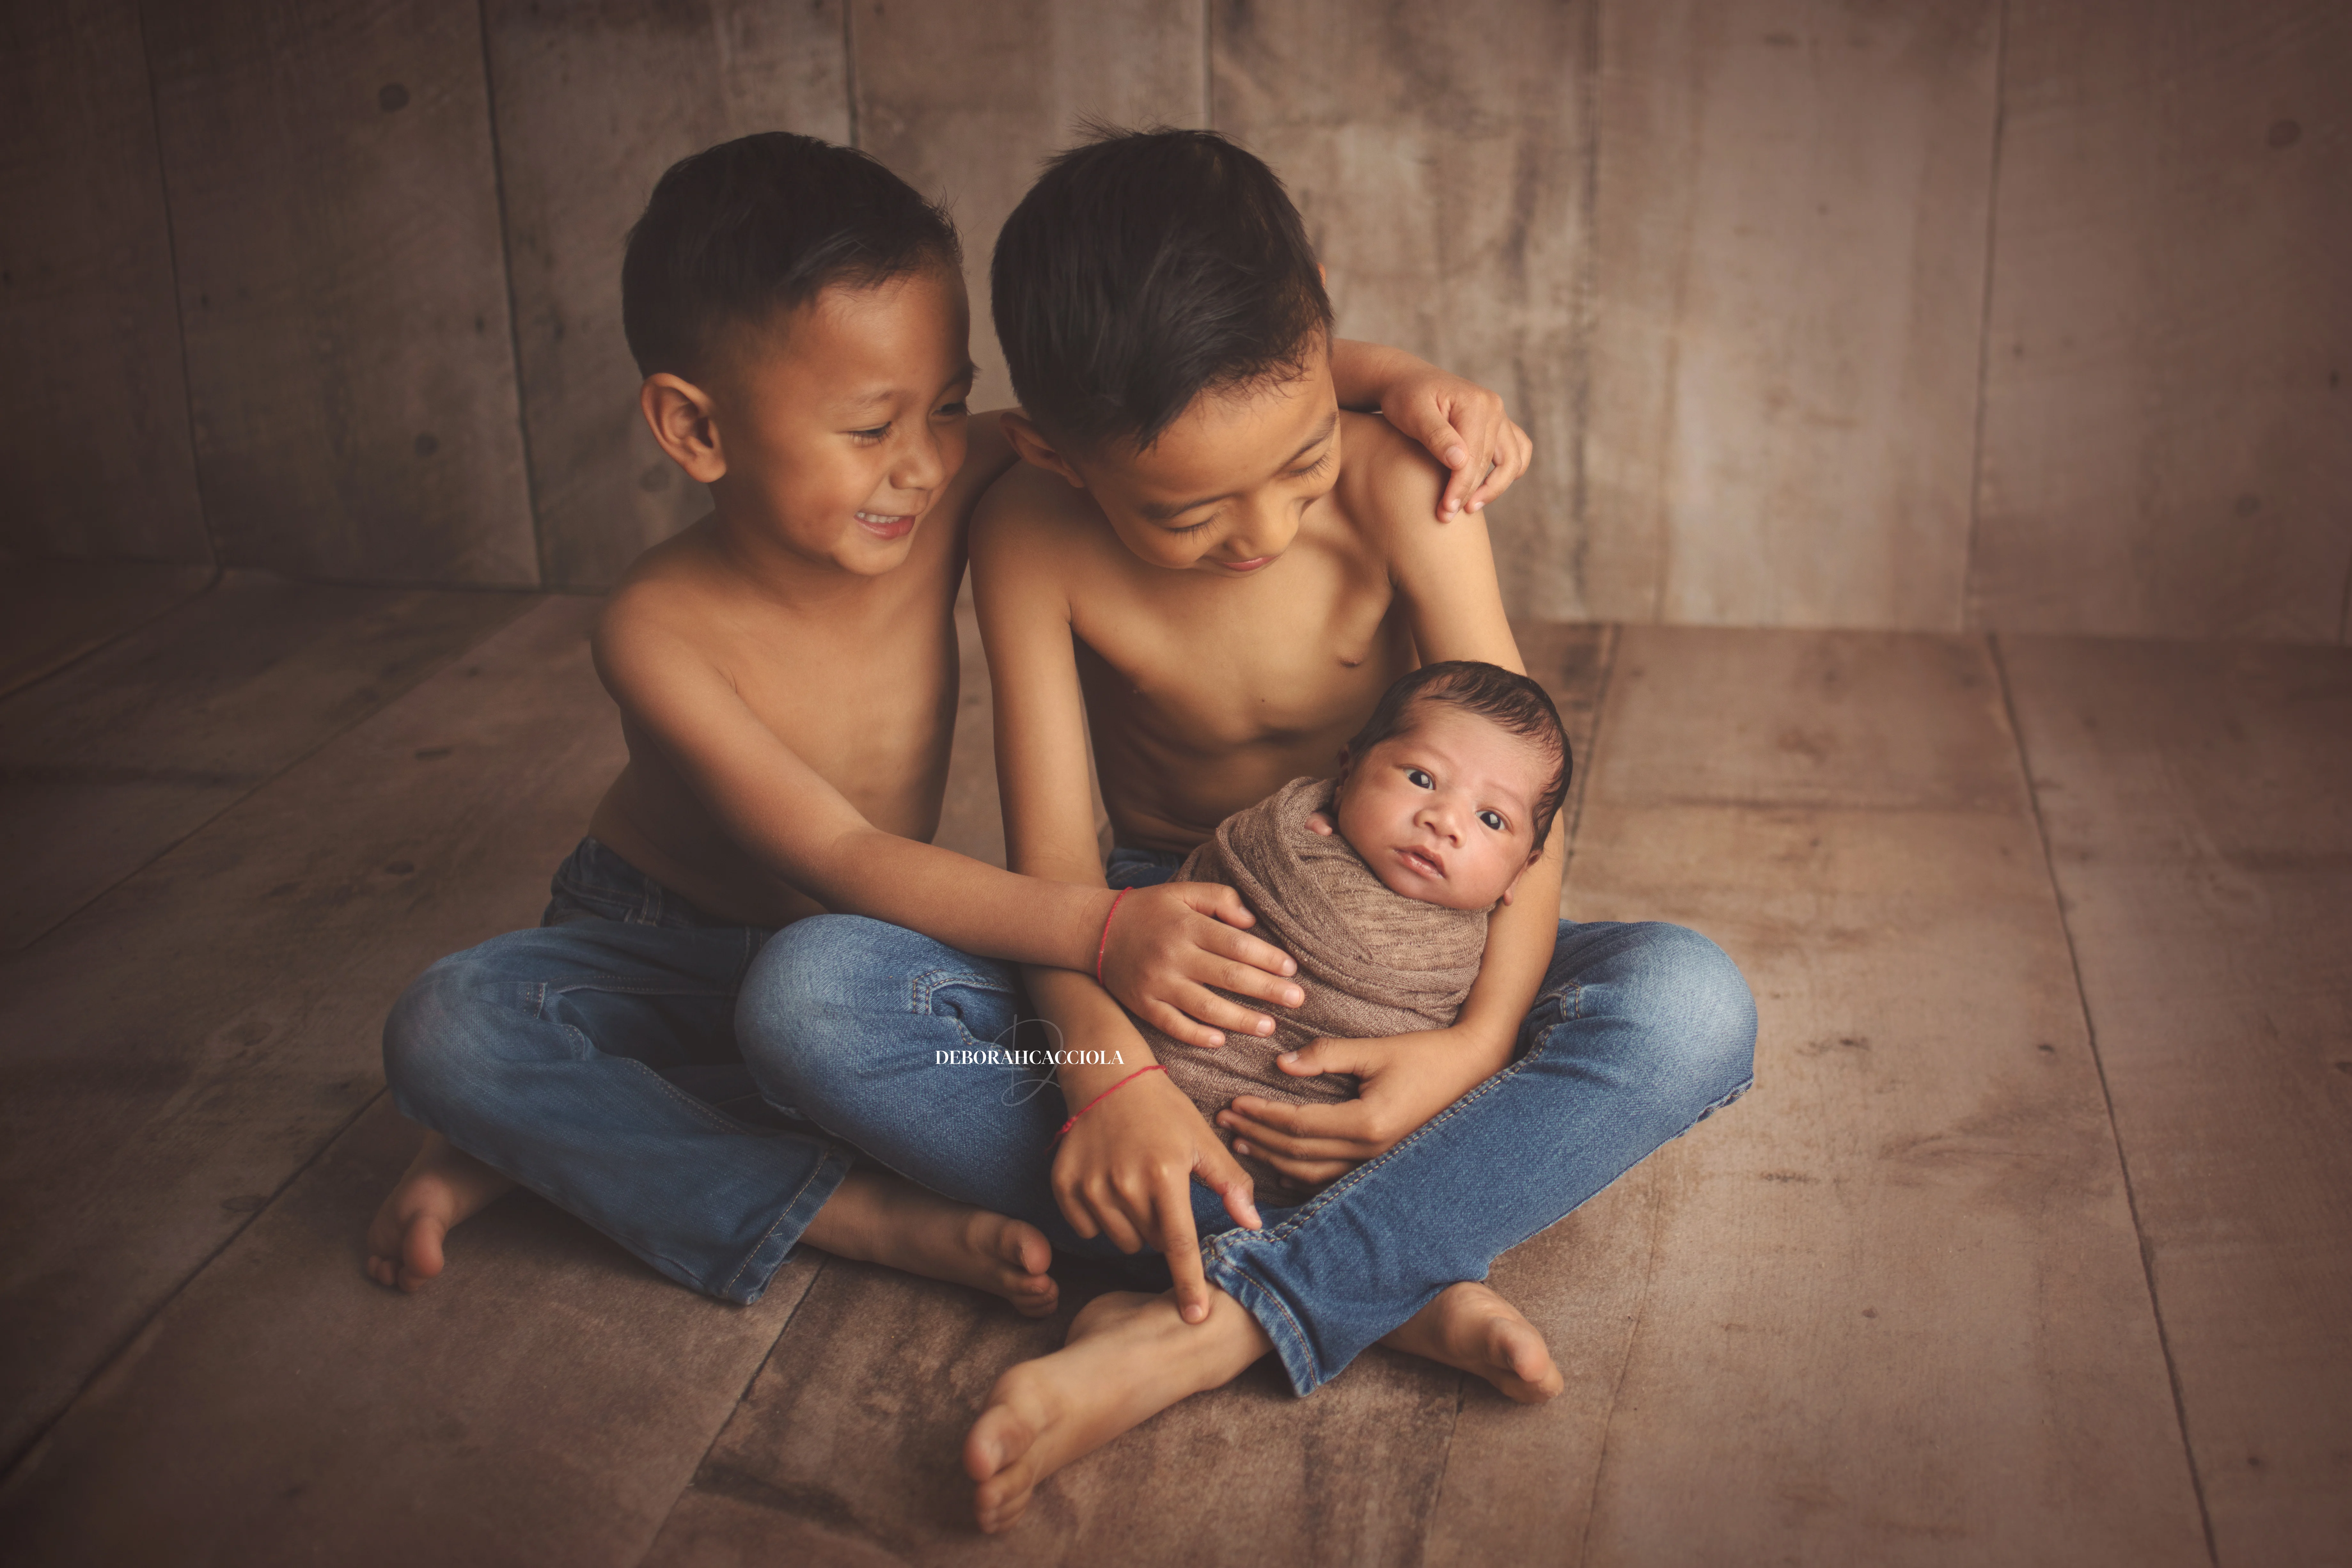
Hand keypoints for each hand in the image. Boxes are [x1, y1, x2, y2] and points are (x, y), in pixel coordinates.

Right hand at [1052, 1067, 1261, 1321]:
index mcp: (1164, 1175)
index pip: (1178, 1244)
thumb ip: (1230, 1183)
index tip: (1195, 1318)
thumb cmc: (1163, 1110)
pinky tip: (1108, 1187)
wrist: (1107, 1076)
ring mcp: (1090, 1186)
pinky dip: (1101, 1218)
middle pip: (1150, 1244)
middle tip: (1162, 1195)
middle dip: (1162, 1231)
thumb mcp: (1203, 1141)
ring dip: (1133, 1227)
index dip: (1188, 1284)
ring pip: (1121, 1240)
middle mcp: (1124, 1184)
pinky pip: (1087, 1229)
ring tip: (1136, 1188)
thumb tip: (1254, 1224)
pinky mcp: (1064, 1186)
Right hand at [1098, 881, 1303, 1047]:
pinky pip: (1173, 1026)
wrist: (1094, 930)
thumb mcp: (1182, 892)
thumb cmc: (1148, 910)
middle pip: (1228, 977)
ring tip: (1269, 1026)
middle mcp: (1173, 955)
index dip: (1267, 957)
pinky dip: (1197, 1036)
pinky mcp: (1143, 1005)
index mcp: (1187, 925)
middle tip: (1297, 1000)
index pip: (1236, 944)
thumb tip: (1251, 922)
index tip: (1292, 969)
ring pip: (1205, 1007)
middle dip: (1267, 990)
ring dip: (1241, 1019)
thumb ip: (1220, 898)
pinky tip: (1221, 1041)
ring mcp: (1157, 984)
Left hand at [1214, 1025, 1507, 1185]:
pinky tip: (1280, 1166)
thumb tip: (1281, 1064)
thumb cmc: (1426, 1054)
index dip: (1261, 1114)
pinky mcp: (1382, 1164)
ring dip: (1272, 1159)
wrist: (1474, 1071)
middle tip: (1225, 1121)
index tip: (1233, 1102)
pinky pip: (1333, 1180)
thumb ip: (1327, 1055)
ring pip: (1311, 1174)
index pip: (1297, 1125)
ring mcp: (1378, 1164)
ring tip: (1243, 1142)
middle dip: (1257, 1136)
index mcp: (1367, 1122)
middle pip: (1297, 1153)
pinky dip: (1302, 1176)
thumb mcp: (1376, 1049)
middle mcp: (1371, 1152)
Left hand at [1379, 373, 1533, 519]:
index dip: (1460, 488)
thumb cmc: (1404, 397)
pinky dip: (1510, 471)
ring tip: (1469, 507)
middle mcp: (1494, 407)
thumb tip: (1460, 462)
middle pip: (1492, 463)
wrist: (1406, 381)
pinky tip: (1487, 488)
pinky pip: (1518, 451)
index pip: (1474, 458)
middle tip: (1446, 516)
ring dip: (1494, 488)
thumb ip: (1436, 435)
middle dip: (1471, 494)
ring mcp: (1500, 416)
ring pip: (1513, 461)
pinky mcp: (1498, 424)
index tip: (1444, 511)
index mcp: (1476, 403)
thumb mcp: (1412, 413)